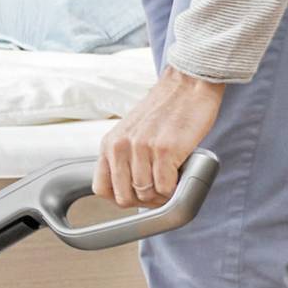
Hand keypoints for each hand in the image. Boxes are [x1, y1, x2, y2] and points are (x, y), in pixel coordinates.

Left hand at [99, 68, 222, 207]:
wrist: (186, 86)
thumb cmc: (164, 111)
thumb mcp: (131, 132)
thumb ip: (125, 156)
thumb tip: (131, 187)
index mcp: (109, 144)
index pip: (101, 189)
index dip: (120, 199)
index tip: (137, 196)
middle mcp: (121, 147)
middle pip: (124, 197)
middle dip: (144, 201)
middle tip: (160, 193)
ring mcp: (142, 148)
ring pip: (146, 195)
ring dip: (162, 196)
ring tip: (172, 183)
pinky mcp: (165, 149)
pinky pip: (166, 188)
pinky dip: (175, 190)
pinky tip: (180, 178)